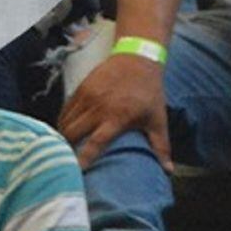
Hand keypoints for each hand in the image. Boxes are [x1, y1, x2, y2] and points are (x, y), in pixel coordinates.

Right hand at [58, 50, 169, 169]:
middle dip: (67, 148)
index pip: (96, 142)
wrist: (136, 59)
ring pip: (66, 121)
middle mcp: (98, 107)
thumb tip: (168, 171)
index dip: (84, 157)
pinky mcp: (80, 89)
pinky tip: (64, 131)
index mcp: (117, 117)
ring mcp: (87, 97)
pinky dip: (63, 122)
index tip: (77, 170)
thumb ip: (161, 146)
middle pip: (73, 133)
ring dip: (63, 136)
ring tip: (63, 148)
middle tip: (66, 162)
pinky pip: (65, 110)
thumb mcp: (157, 119)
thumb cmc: (149, 93)